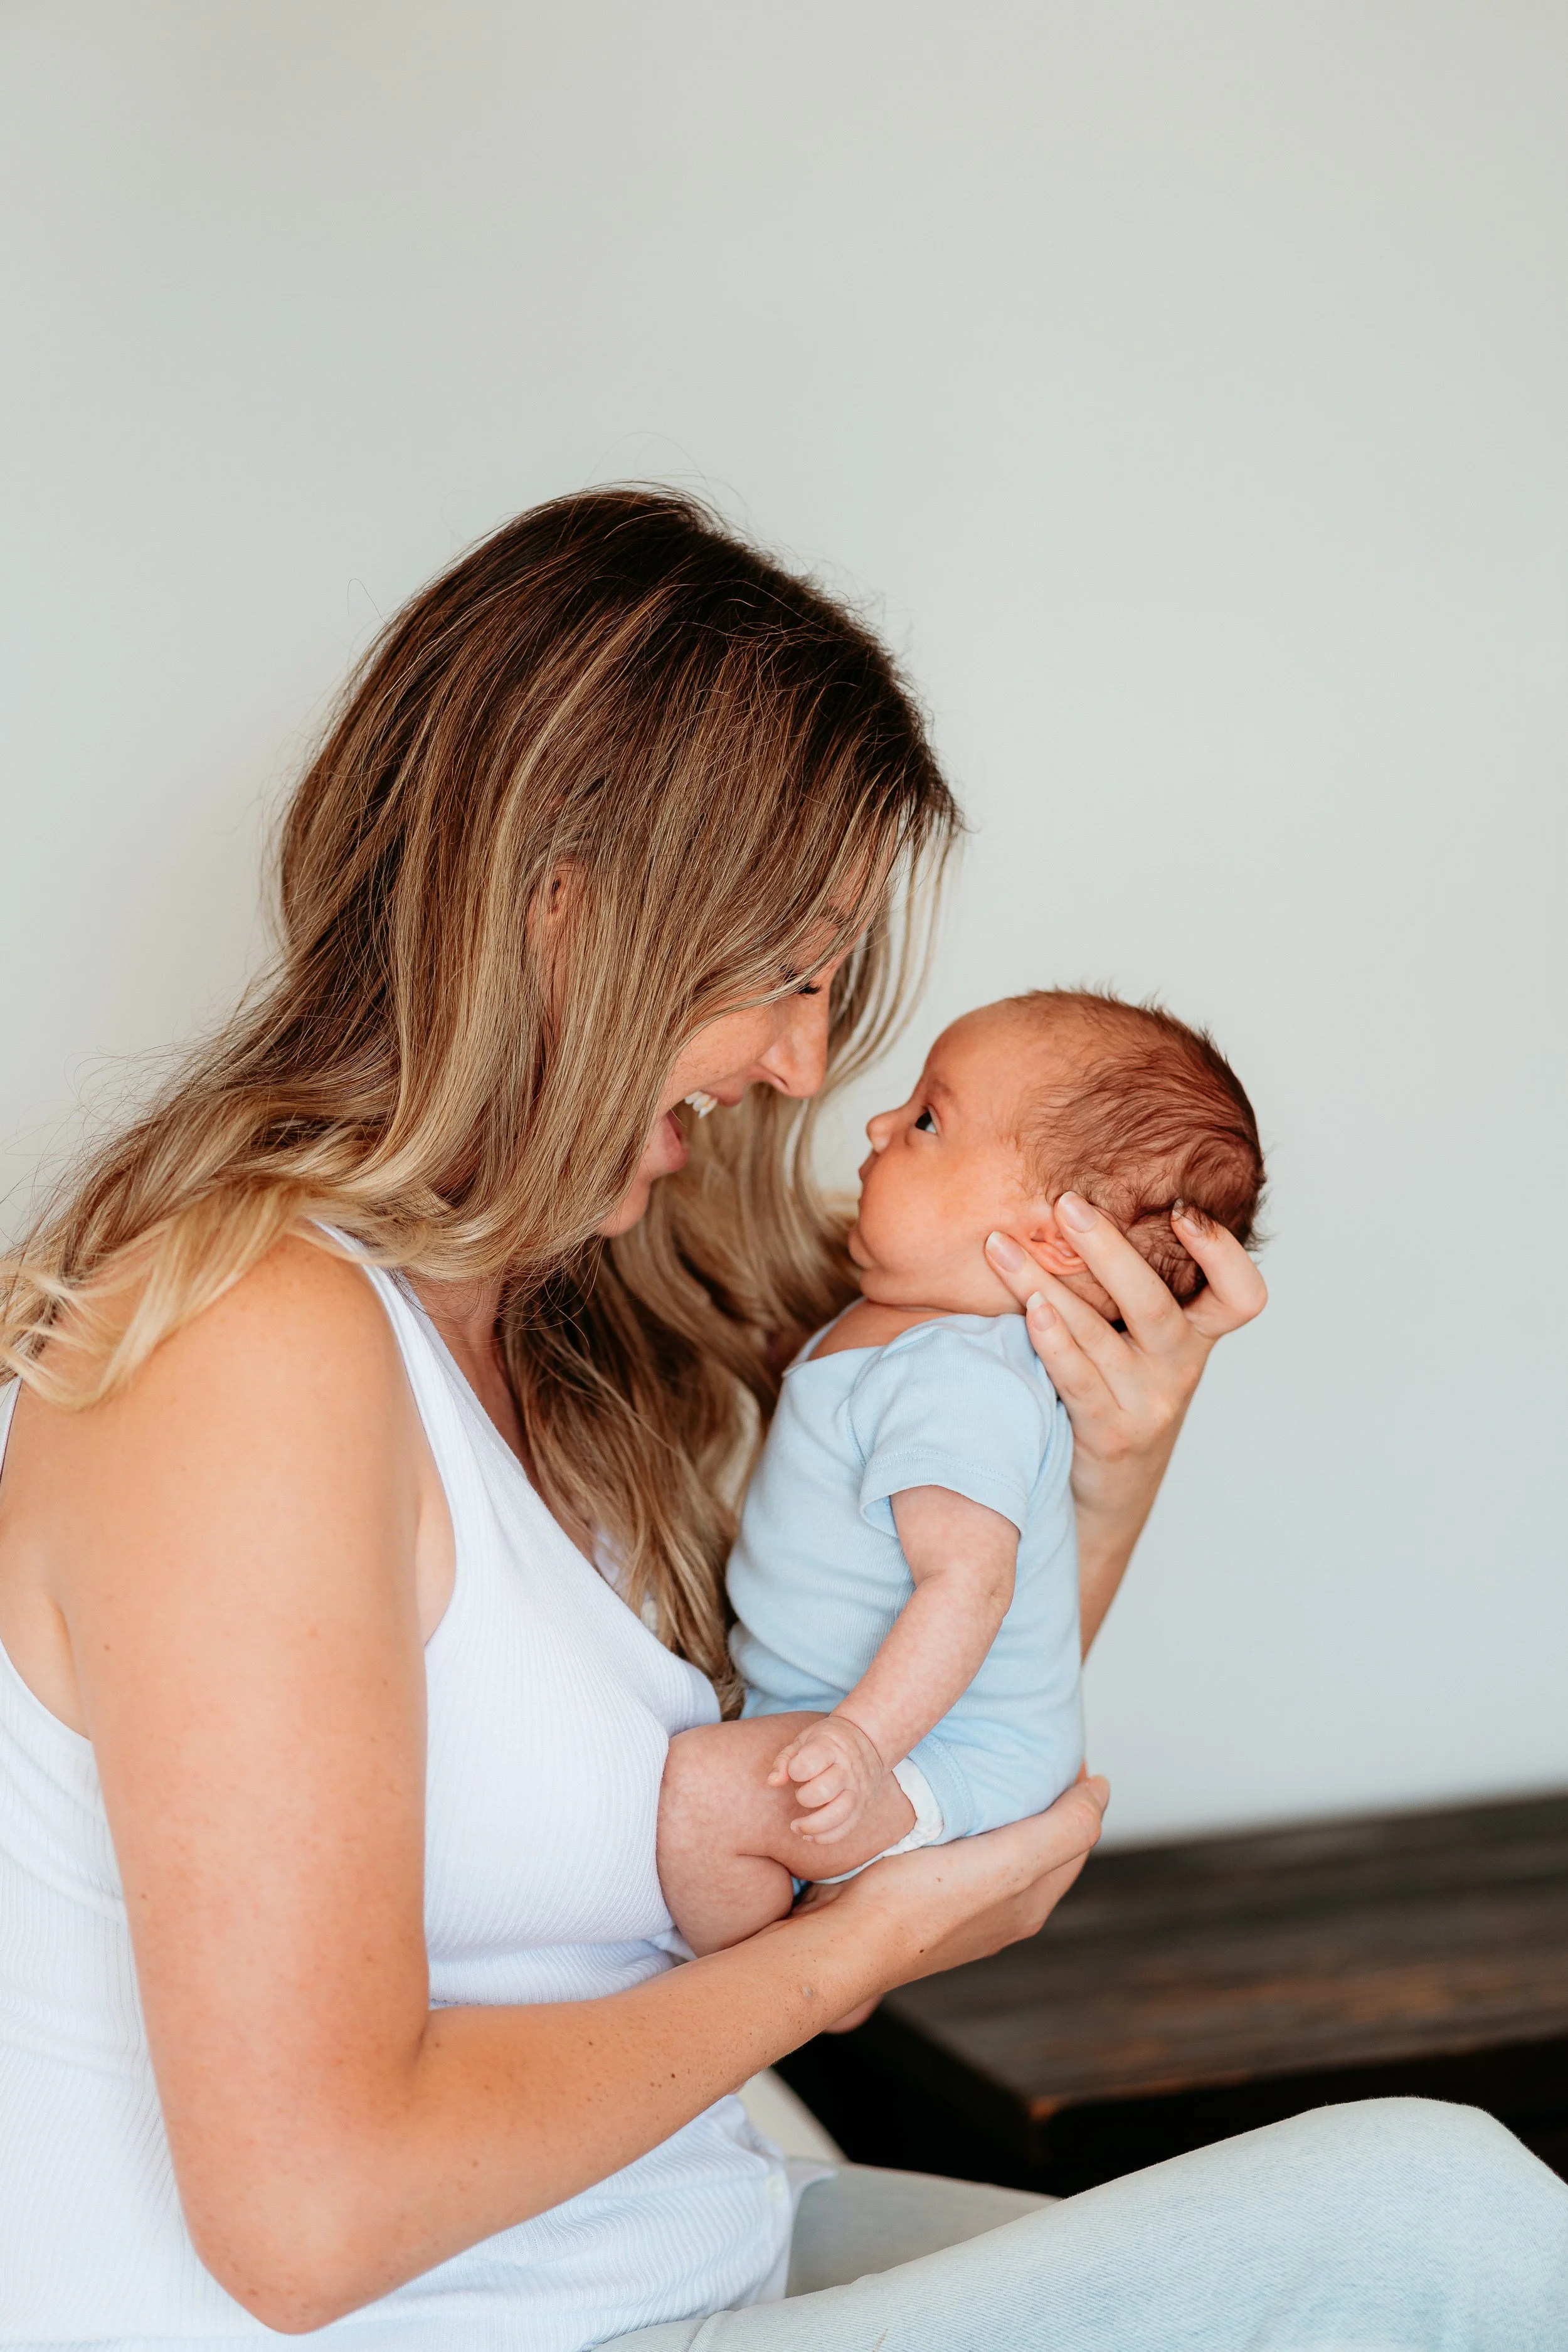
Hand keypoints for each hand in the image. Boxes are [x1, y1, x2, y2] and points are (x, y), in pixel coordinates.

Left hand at [767, 1713, 886, 1841]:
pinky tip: (811, 1836)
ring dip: (812, 1826)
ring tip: (796, 1827)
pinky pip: (846, 1829)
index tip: (795, 1770)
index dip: (794, 1771)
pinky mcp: (862, 1807)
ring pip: (837, 1815)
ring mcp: (857, 1790)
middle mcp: (847, 1770)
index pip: (807, 1765)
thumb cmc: (829, 1741)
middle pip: (823, 1791)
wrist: (869, 1740)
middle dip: (803, 1797)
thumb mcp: (804, 1739)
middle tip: (800, 1792)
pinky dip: (826, 1837)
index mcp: (830, 1748)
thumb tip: (772, 1782)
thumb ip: (785, 1759)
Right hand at [826, 1772, 1109, 2004]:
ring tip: (986, 1770)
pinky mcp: (919, 1901)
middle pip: (1039, 1847)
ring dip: (1000, 1813)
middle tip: (1028, 1753)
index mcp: (1029, 1903)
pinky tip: (940, 1807)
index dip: (1077, 1795)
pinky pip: (957, 1856)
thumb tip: (1101, 1793)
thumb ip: (1065, 1829)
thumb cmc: (922, 1902)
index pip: (1074, 1840)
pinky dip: (964, 1826)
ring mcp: (958, 1911)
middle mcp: (1000, 1914)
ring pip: (996, 1851)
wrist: (847, 1941)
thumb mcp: (1013, 1861)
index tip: (1063, 1752)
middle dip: (1042, 1803)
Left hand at [986, 1198, 1265, 1645]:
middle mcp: (1180, 1369)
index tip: (1184, 1209)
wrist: (1106, 1494)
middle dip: (1108, 1249)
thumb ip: (1127, 1292)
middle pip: (1156, 1304)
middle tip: (1065, 1204)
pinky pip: (1078, 1379)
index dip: (1223, 1252)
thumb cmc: (1116, 1395)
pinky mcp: (1109, 1434)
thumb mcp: (1140, 1345)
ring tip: (1004, 1247)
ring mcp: (1146, 1405)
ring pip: (1101, 1336)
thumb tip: (1070, 1207)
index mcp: (1197, 1339)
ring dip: (1047, 1284)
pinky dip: (1052, 1340)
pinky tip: (1028, 1308)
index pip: (1240, 1296)